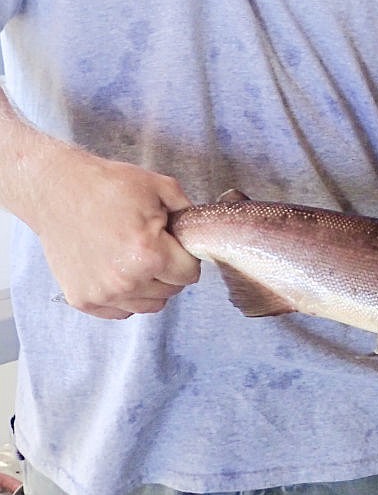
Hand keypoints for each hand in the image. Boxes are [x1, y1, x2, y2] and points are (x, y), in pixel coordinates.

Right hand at [30, 148, 200, 319]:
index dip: (186, 256)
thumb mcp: (160, 187)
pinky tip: (117, 269)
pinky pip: (122, 311)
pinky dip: (126, 296)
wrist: (57, 191)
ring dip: (150, 286)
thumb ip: (188, 212)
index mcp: (149, 254)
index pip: (190, 274)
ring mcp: (102, 294)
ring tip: (135, 258)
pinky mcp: (83, 300)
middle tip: (153, 247)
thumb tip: (200, 233)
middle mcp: (126, 281)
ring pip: (150, 305)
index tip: (174, 245)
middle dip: (169, 270)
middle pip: (171, 290)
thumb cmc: (108, 186)